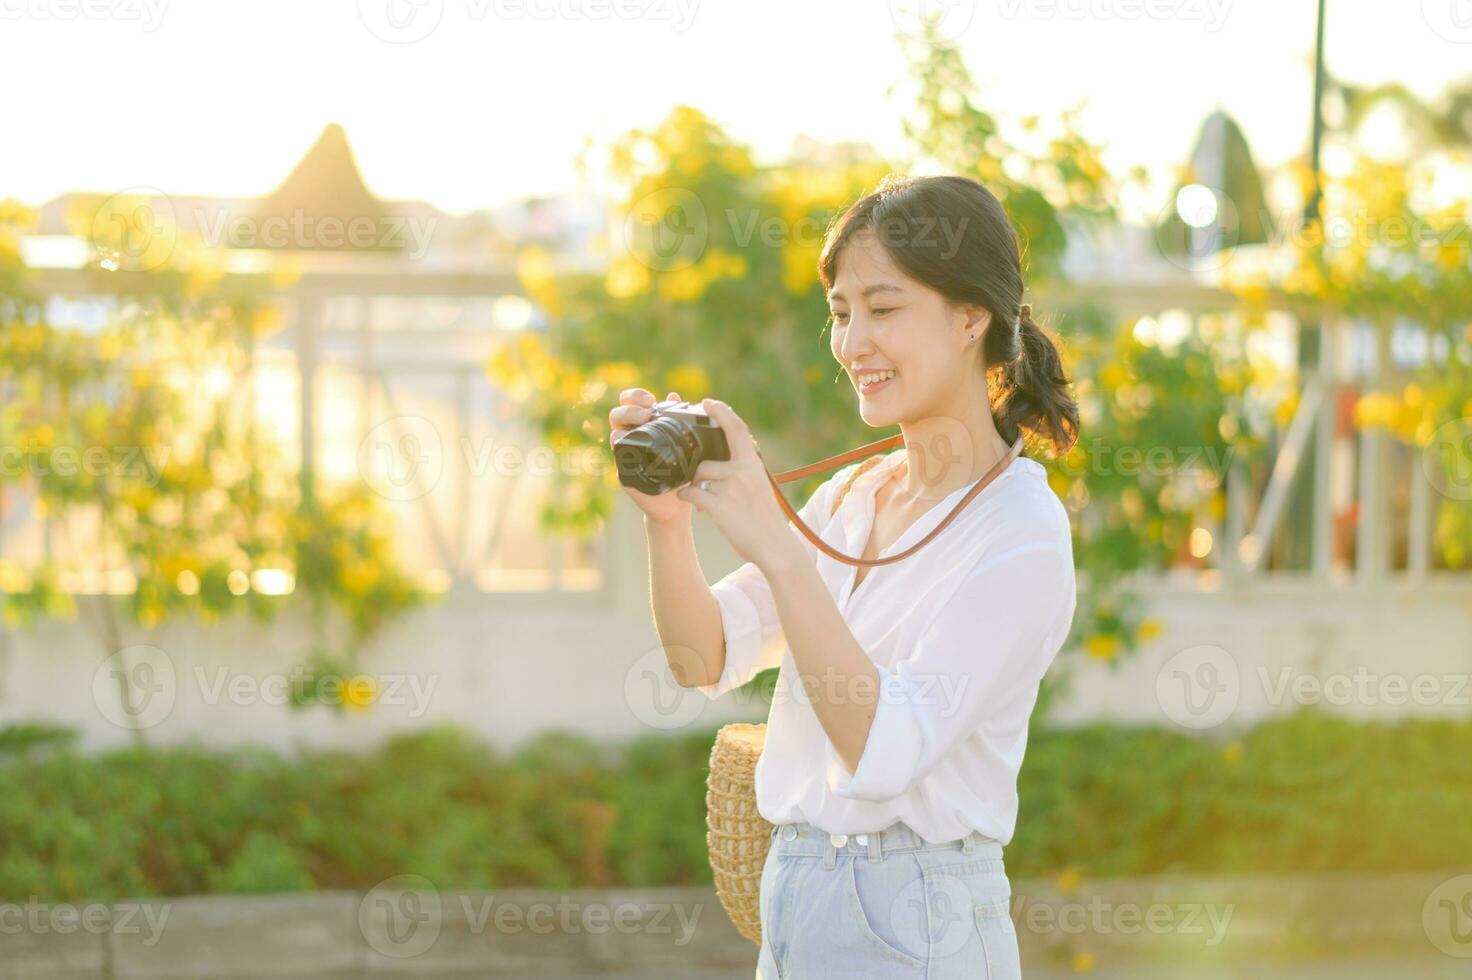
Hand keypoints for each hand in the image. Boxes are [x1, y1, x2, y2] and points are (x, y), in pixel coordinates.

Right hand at [609, 387, 693, 525]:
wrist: (678, 501)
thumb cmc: (680, 467)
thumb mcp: (683, 441)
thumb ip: (677, 418)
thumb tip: (674, 396)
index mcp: (641, 424)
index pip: (629, 402)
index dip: (635, 396)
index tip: (650, 399)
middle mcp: (629, 437)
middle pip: (617, 414)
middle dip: (629, 410)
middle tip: (646, 413)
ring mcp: (624, 455)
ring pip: (614, 436)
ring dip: (624, 429)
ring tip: (641, 428)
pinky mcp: (625, 475)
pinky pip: (618, 463)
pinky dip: (623, 456)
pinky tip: (630, 451)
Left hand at [676, 399, 799, 569]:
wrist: (775, 546)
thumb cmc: (765, 518)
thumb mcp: (759, 486)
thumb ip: (742, 470)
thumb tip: (718, 460)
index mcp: (753, 463)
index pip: (737, 428)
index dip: (721, 411)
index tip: (707, 402)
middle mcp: (743, 471)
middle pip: (706, 459)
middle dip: (698, 470)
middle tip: (698, 479)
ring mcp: (730, 488)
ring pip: (697, 476)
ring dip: (694, 486)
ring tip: (704, 501)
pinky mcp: (719, 506)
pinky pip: (691, 493)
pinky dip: (687, 497)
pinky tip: (694, 504)